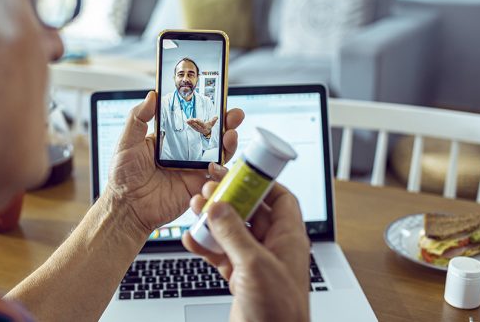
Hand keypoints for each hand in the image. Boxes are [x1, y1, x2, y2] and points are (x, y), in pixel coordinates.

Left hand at [105, 91, 243, 233]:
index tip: (217, 99)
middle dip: (226, 122)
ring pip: (219, 153)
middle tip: (234, 114)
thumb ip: (138, 118)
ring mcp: (193, 169)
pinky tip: (216, 164)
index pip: (192, 119)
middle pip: (211, 134)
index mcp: (170, 138)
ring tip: (230, 134)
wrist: (127, 207)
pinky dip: (221, 170)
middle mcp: (185, 152)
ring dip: (229, 142)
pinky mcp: (197, 187)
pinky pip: (216, 177)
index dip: (206, 109)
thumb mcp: (127, 142)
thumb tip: (151, 95)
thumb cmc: (123, 176)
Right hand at [182, 170, 310, 321]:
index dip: (260, 182)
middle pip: (250, 212)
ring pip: (232, 232)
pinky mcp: (240, 279)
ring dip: (212, 220)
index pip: (279, 199)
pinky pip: (220, 255)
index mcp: (288, 239)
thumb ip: (234, 234)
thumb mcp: (255, 266)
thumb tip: (218, 207)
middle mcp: (273, 248)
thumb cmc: (280, 313)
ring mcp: (255, 263)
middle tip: (207, 187)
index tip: (238, 172)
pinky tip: (190, 238)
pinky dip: (205, 246)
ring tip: (194, 207)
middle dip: (228, 199)